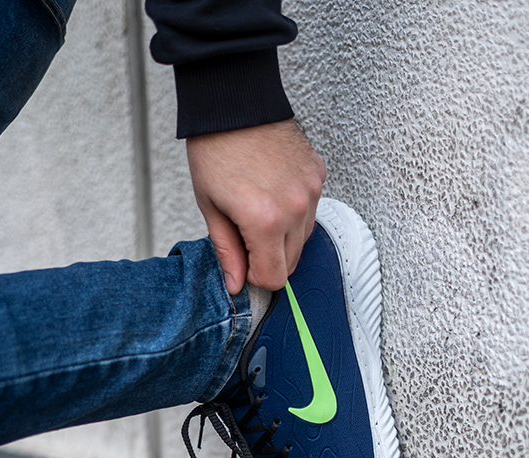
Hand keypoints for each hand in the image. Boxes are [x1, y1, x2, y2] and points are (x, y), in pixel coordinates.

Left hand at [186, 120, 326, 293]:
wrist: (235, 102)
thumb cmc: (216, 149)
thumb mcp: (211, 207)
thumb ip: (227, 251)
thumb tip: (236, 283)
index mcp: (265, 221)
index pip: (274, 278)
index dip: (255, 276)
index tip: (243, 261)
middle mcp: (295, 209)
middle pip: (291, 264)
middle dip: (268, 259)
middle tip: (246, 237)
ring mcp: (311, 191)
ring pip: (303, 240)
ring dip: (282, 238)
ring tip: (259, 211)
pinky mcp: (318, 176)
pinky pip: (311, 212)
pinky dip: (294, 212)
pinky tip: (274, 193)